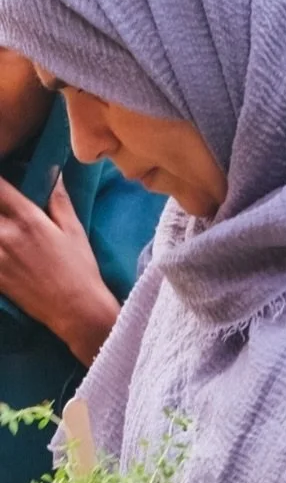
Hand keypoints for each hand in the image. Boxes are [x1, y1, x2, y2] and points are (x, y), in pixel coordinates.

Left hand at [0, 174, 118, 364]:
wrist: (78, 311)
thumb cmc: (80, 270)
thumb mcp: (74, 231)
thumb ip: (58, 200)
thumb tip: (52, 171)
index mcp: (28, 219)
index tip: (1, 187)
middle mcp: (7, 234)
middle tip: (3, 214)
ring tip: (5, 234)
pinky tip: (4, 251)